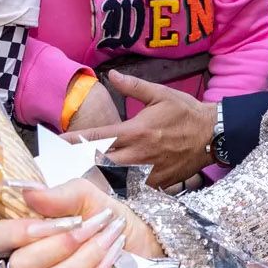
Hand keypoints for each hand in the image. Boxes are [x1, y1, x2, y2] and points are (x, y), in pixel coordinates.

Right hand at [0, 180, 162, 267]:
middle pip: (22, 264)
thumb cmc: (106, 216)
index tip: (56, 220)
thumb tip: (28, 191)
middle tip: (90, 225)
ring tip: (108, 236)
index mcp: (24, 233)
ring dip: (87, 255)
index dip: (19, 232)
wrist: (139, 239)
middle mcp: (29, 264)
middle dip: (64, 241)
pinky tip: (111, 256)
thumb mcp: (86, 195)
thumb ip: (58, 194)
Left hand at [66, 72, 214, 188]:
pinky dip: (117, 190)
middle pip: (98, 164)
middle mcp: (138, 154)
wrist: (213, 135)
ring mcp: (147, 172)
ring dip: (93, 180)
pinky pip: (132, 190)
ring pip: (113, 181)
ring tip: (73, 179)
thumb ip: (133, 86)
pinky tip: (104, 192)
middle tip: (57, 167)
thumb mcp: (161, 94)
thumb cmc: (186, 112)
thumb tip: (110, 75)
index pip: (97, 138)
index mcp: (135, 131)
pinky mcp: (157, 183)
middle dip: (76, 165)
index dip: (73, 142)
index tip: (55, 144)